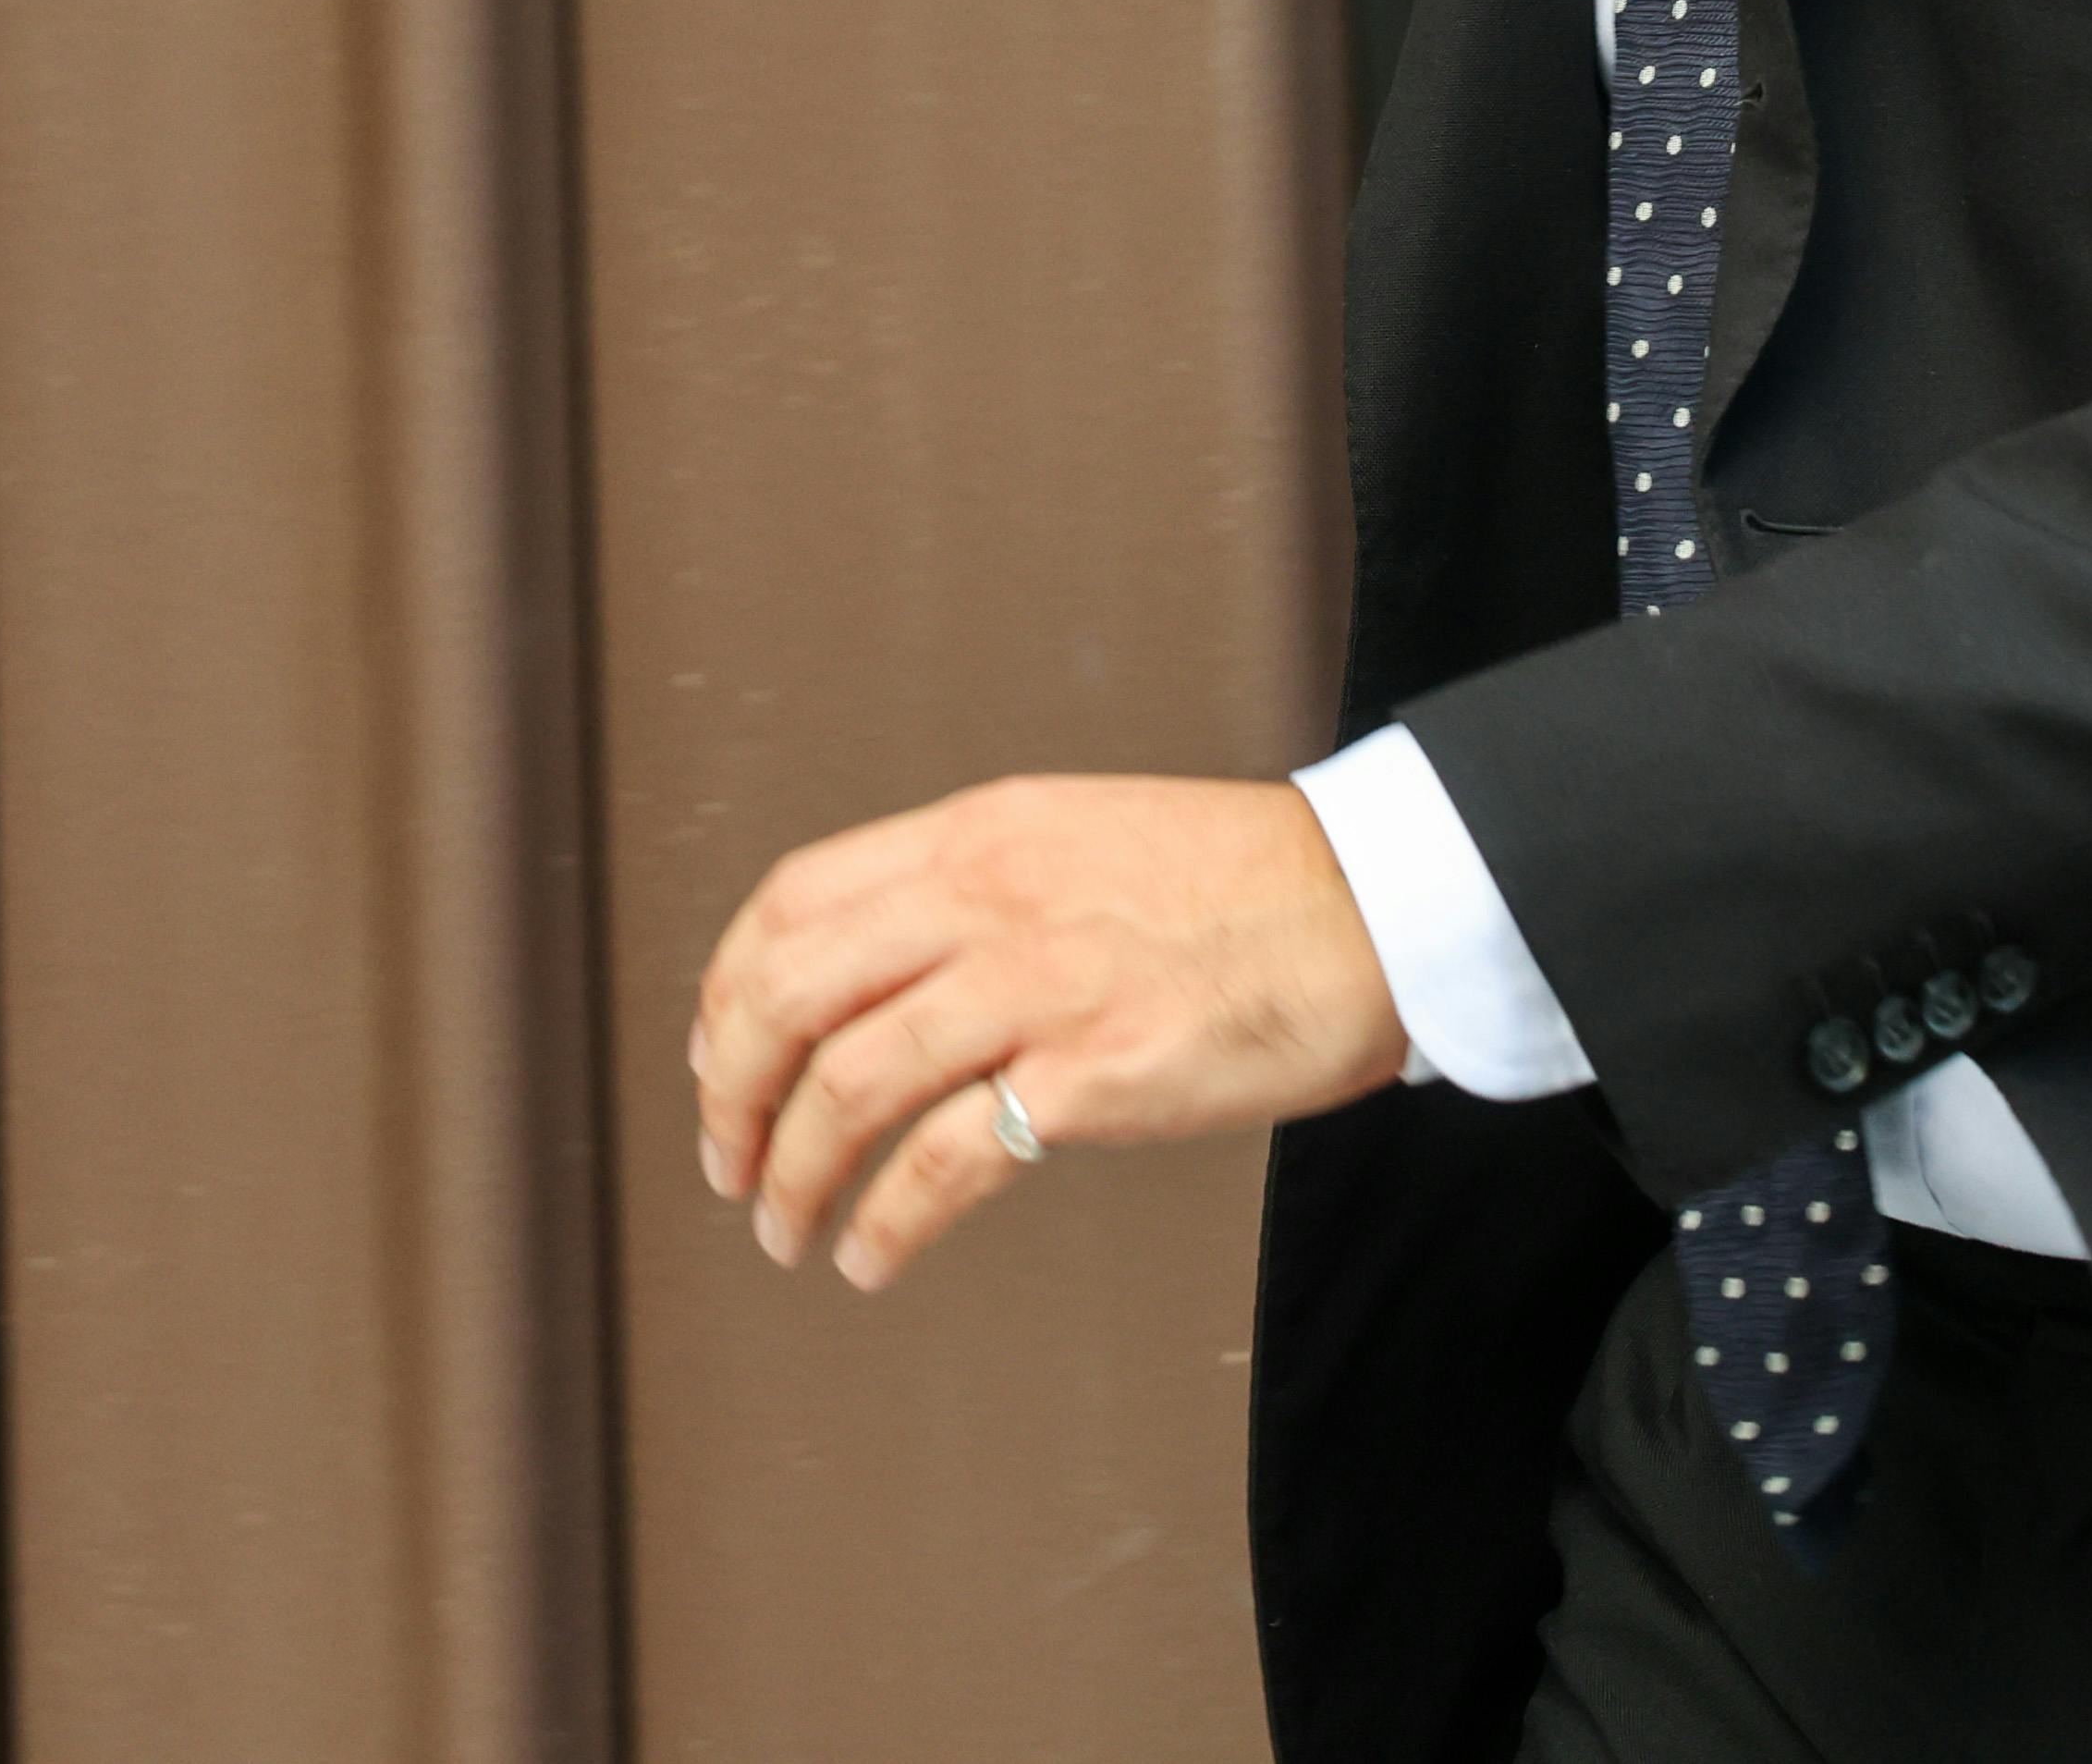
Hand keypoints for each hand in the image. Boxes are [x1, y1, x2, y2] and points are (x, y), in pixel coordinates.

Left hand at [686, 773, 1408, 1290]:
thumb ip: (980, 888)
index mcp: (980, 834)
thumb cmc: (1242, 888)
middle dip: (731, 1095)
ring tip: (785, 1230)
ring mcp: (1037, 985)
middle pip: (790, 995)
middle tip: (728, 1163)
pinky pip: (946, 1162)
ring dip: (792, 1174)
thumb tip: (883, 970)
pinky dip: (886, 1222)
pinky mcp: (1092, 1075)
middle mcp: (989, 897)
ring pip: (847, 1084)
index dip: (729, 992)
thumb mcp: (1080, 838)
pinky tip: (872, 1256)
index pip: (793, 902)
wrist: (1373, 908)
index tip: (718, 1061)